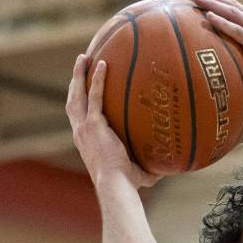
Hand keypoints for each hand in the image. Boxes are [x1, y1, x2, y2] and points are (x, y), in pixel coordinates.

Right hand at [66, 55, 159, 189]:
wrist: (116, 186)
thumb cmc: (126, 185)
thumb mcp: (138, 173)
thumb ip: (150, 167)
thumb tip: (169, 168)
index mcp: (86, 141)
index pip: (78, 117)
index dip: (79, 102)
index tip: (82, 90)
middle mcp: (80, 132)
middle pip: (73, 101)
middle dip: (75, 82)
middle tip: (81, 65)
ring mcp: (84, 127)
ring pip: (77, 94)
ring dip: (79, 74)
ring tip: (85, 57)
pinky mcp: (93, 124)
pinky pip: (95, 96)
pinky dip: (98, 79)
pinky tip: (104, 64)